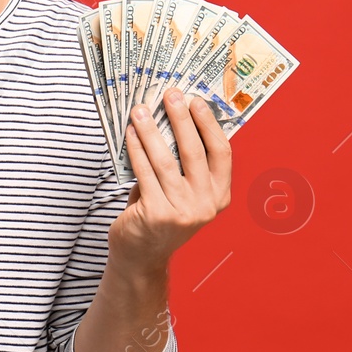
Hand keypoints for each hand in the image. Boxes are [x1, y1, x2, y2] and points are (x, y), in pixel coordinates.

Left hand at [111, 87, 232, 271]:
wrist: (141, 256)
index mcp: (219, 195)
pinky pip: (144, 173)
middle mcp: (205, 205)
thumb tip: (170, 117)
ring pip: (165, 161)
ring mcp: (182, 212)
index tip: (196, 100)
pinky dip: (136, 149)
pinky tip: (130, 134)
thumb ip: (182, 162)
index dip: (209, 124)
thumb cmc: (160, 213)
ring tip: (140, 110)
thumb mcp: (181, 190)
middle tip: (170, 95)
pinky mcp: (157, 215)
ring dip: (151, 131)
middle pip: (194, 152)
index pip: (221, 153)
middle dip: (181, 119)